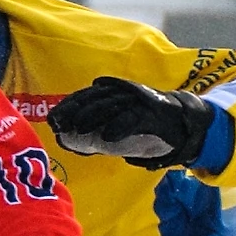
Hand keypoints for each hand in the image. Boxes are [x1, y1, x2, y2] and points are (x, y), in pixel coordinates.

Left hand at [48, 77, 216, 169]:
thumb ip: (100, 130)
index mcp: (114, 93)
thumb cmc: (146, 126)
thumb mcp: (119, 125)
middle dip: (74, 112)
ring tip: (77, 130)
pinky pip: (133, 119)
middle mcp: (124, 93)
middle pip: (93, 98)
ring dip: (91, 117)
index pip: (85, 96)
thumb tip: (74, 142)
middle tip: (59, 125)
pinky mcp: (152, 113)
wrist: (182, 122)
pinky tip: (106, 137)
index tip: (53, 120)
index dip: (68, 107)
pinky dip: (119, 127)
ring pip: (110, 106)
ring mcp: (138, 101)